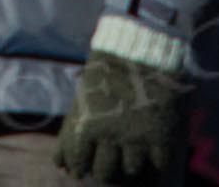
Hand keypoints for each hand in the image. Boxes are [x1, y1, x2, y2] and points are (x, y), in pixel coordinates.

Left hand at [53, 50, 191, 184]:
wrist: (139, 46)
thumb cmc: (106, 69)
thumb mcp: (82, 97)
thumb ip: (71, 132)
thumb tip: (58, 165)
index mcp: (85, 126)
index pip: (78, 164)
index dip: (80, 169)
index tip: (82, 170)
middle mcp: (108, 136)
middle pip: (104, 172)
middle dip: (104, 171)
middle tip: (108, 166)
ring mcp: (135, 138)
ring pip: (130, 171)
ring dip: (129, 168)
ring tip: (131, 161)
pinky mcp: (160, 135)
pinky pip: (158, 166)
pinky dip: (154, 167)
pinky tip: (152, 160)